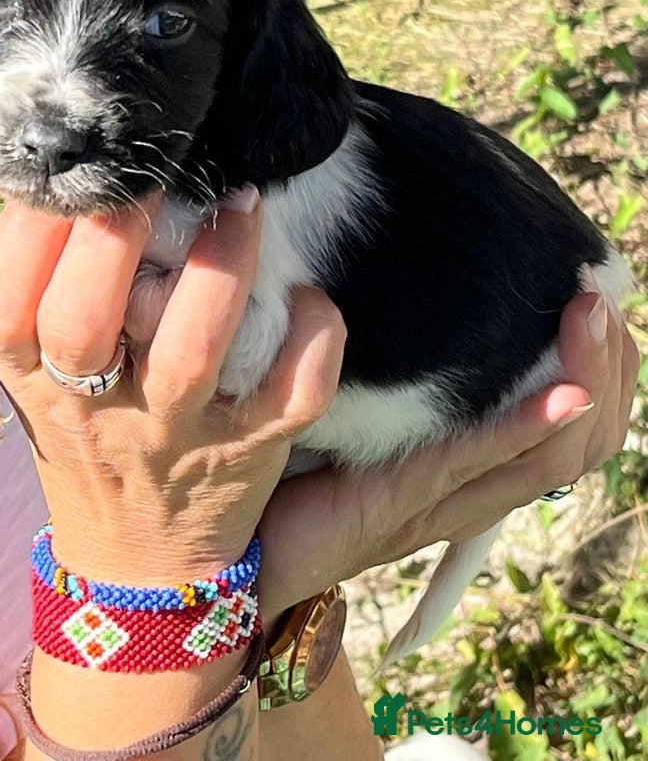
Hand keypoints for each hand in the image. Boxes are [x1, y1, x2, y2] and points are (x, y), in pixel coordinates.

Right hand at [0, 190, 346, 582]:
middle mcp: (96, 408)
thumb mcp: (34, 374)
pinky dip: (310, 338)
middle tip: (150, 173)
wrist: (138, 566)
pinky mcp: (251, 451)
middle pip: (81, 324)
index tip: (66, 175)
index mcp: (32, 380)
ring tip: (240, 202)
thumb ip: (37, 287)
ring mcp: (176, 434)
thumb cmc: (85, 431)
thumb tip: (64, 173)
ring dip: (218, 270)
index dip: (26, 234)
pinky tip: (305, 294)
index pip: (1, 307)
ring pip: (191, 352)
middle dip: (111, 237)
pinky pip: (292, 395)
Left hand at [257, 284, 638, 614]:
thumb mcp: (360, 412)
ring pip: (543, 454)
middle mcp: (467, 491)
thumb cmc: (292, 472)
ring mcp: (437, 503)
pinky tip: (559, 396)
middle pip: (576, 441)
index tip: (601, 301)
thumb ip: (391, 365)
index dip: (603, 369)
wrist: (235, 559)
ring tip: (591, 322)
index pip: (571, 428)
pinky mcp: (395, 505)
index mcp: (465, 470)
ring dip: (579, 381)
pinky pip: (471, 464)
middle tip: (602, 300)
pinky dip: (521, 429)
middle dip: (604, 369)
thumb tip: (399, 281)